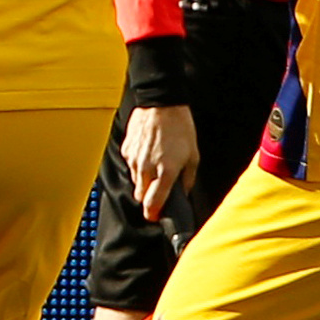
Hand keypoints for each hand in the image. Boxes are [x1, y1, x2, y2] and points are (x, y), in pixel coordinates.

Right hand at [119, 102, 198, 221]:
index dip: (153, 214)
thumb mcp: (193, 155)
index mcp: (165, 172)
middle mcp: (147, 169)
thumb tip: (183, 192)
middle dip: (149, 197)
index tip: (156, 216)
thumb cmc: (180, 128)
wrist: (161, 103)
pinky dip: (138, 165)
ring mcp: (134, 159)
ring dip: (144, 180)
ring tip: (156, 164)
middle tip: (159, 189)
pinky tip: (148, 153)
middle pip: (141, 196)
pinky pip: (131, 165)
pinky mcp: (127, 150)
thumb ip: (188, 179)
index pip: (153, 204)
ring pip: (135, 181)